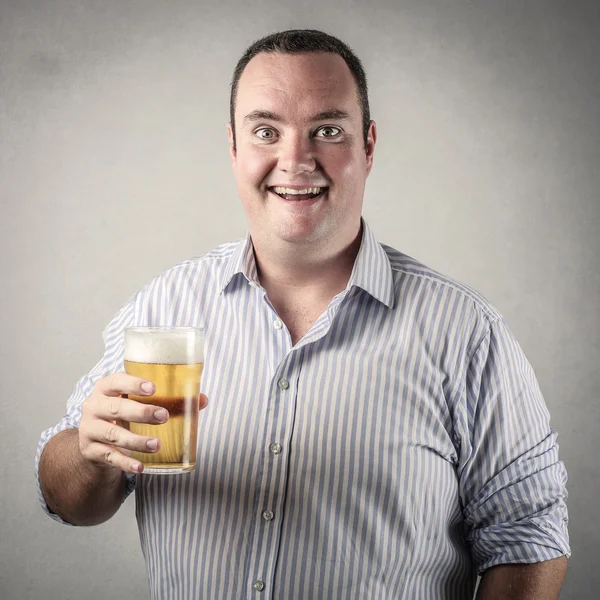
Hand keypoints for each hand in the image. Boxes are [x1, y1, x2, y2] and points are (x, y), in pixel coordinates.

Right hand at [78, 372, 207, 473]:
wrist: (93, 441)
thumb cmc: (122, 414)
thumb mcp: (137, 403)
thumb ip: (168, 399)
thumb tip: (202, 400)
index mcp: (106, 388)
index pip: (116, 381)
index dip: (133, 383)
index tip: (153, 388)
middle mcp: (94, 406)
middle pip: (116, 407)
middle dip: (141, 412)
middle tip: (163, 416)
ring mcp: (89, 429)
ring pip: (113, 434)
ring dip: (136, 441)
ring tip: (157, 445)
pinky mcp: (90, 451)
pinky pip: (110, 457)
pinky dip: (126, 463)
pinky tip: (140, 467)